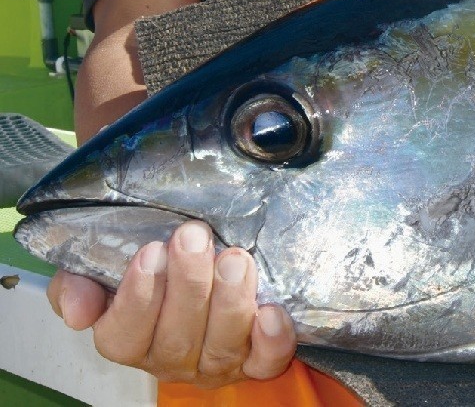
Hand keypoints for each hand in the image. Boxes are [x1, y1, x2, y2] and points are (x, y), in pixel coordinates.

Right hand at [47, 221, 294, 387]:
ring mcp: (214, 362)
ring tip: (235, 259)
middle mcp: (170, 359)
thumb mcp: (101, 267)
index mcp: (129, 340)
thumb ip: (78, 285)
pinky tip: (271, 312)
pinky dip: (271, 340)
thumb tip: (76, 310)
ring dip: (229, 303)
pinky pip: (265, 361)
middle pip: (176, 339)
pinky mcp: (256, 359)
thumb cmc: (153, 264)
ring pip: (221, 347)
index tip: (150, 253)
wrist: (204, 260)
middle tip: (195, 238)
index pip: (123, 337)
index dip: (137, 298)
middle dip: (188, 286)